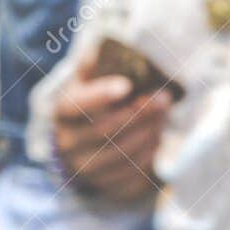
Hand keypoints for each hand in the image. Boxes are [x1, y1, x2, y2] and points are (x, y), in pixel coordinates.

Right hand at [52, 53, 171, 200]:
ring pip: (121, 155)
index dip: (101, 95)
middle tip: (165, 98)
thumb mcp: (90, 78)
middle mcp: (69, 144)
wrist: (84, 143)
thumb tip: (104, 42)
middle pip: (105, 132)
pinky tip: (156, 140)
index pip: (78, 105)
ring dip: (148, 135)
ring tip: (163, 118)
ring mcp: (85, 169)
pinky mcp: (105, 187)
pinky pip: (130, 178)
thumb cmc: (94, 101)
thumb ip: (96, 60)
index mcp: (64, 112)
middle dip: (139, 114)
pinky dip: (148, 158)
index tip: (127, 85)